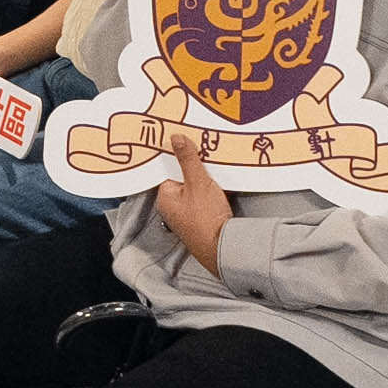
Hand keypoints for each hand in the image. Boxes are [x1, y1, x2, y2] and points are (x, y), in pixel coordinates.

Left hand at [155, 126, 228, 273]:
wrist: (223, 248)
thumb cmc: (206, 219)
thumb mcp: (198, 182)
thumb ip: (188, 160)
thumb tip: (176, 139)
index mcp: (165, 197)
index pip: (168, 169)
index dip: (177, 155)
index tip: (187, 141)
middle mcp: (172, 207)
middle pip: (182, 178)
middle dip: (194, 166)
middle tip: (205, 151)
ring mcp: (186, 214)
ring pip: (194, 188)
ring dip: (204, 179)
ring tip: (215, 167)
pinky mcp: (200, 220)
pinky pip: (203, 198)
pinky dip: (211, 191)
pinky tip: (221, 185)